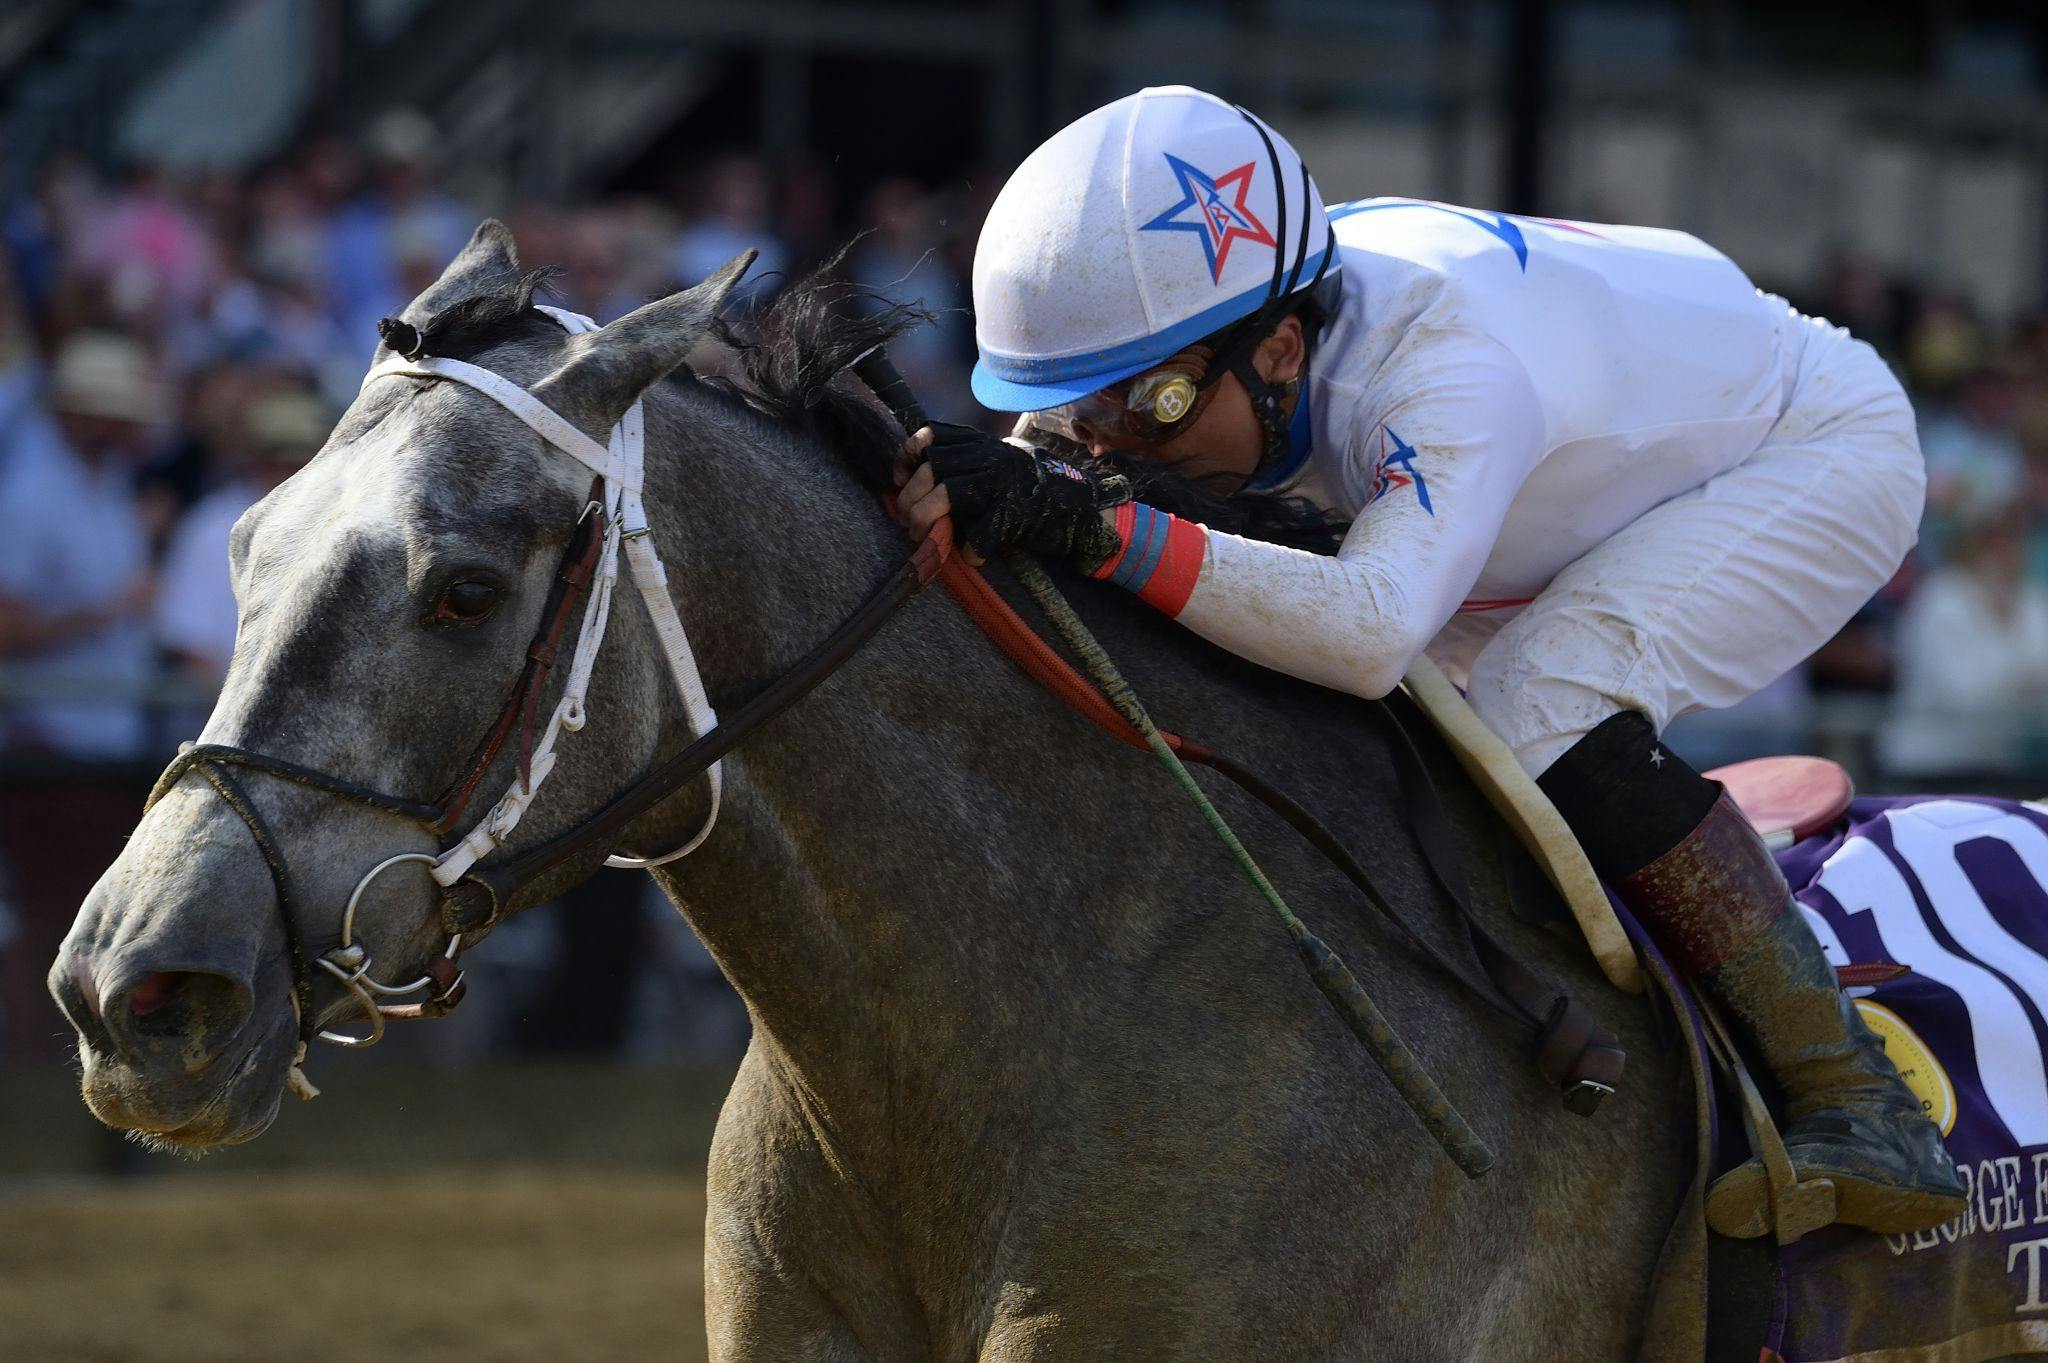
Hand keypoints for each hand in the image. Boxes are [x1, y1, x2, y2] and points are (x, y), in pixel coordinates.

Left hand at [897, 422, 1130, 569]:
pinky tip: (972, 556)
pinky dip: (971, 549)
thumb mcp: (990, 466)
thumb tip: (910, 490)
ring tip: (923, 537)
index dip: (908, 455)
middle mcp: (989, 456)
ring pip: (947, 495)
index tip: (899, 478)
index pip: (931, 434)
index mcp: (979, 443)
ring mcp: (1002, 482)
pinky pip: (980, 533)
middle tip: (907, 521)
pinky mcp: (1014, 512)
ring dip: (925, 519)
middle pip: (932, 468)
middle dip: (909, 498)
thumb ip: (958, 468)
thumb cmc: (1024, 491)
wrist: (1075, 507)